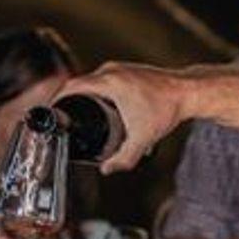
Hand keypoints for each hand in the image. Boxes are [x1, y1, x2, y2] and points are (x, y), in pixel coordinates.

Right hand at [61, 63, 186, 174]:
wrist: (188, 91)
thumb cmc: (167, 110)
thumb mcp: (143, 138)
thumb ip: (124, 158)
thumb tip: (106, 170)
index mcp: (109, 81)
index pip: (72, 86)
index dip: (57, 98)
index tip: (50, 110)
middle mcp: (112, 70)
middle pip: (79, 84)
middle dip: (68, 100)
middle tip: (61, 118)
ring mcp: (120, 68)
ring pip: (91, 81)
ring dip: (82, 95)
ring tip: (76, 114)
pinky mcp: (127, 69)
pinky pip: (102, 78)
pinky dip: (95, 90)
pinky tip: (95, 105)